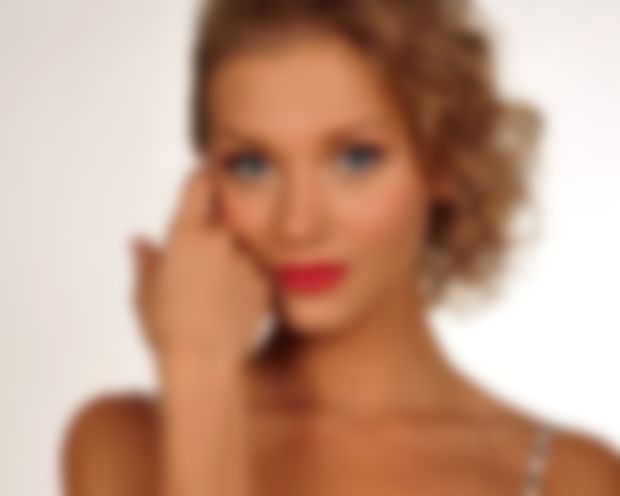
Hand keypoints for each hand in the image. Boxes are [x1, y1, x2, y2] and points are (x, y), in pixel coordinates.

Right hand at [130, 163, 271, 361]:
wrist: (205, 364)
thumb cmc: (165, 328)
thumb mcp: (145, 293)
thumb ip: (145, 261)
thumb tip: (137, 240)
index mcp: (186, 233)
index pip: (200, 183)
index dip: (202, 178)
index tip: (204, 178)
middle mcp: (221, 239)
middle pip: (223, 219)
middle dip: (215, 233)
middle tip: (202, 266)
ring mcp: (247, 259)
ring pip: (240, 249)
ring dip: (231, 261)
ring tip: (214, 296)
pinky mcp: (265, 280)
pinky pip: (254, 273)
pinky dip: (246, 282)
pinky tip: (231, 308)